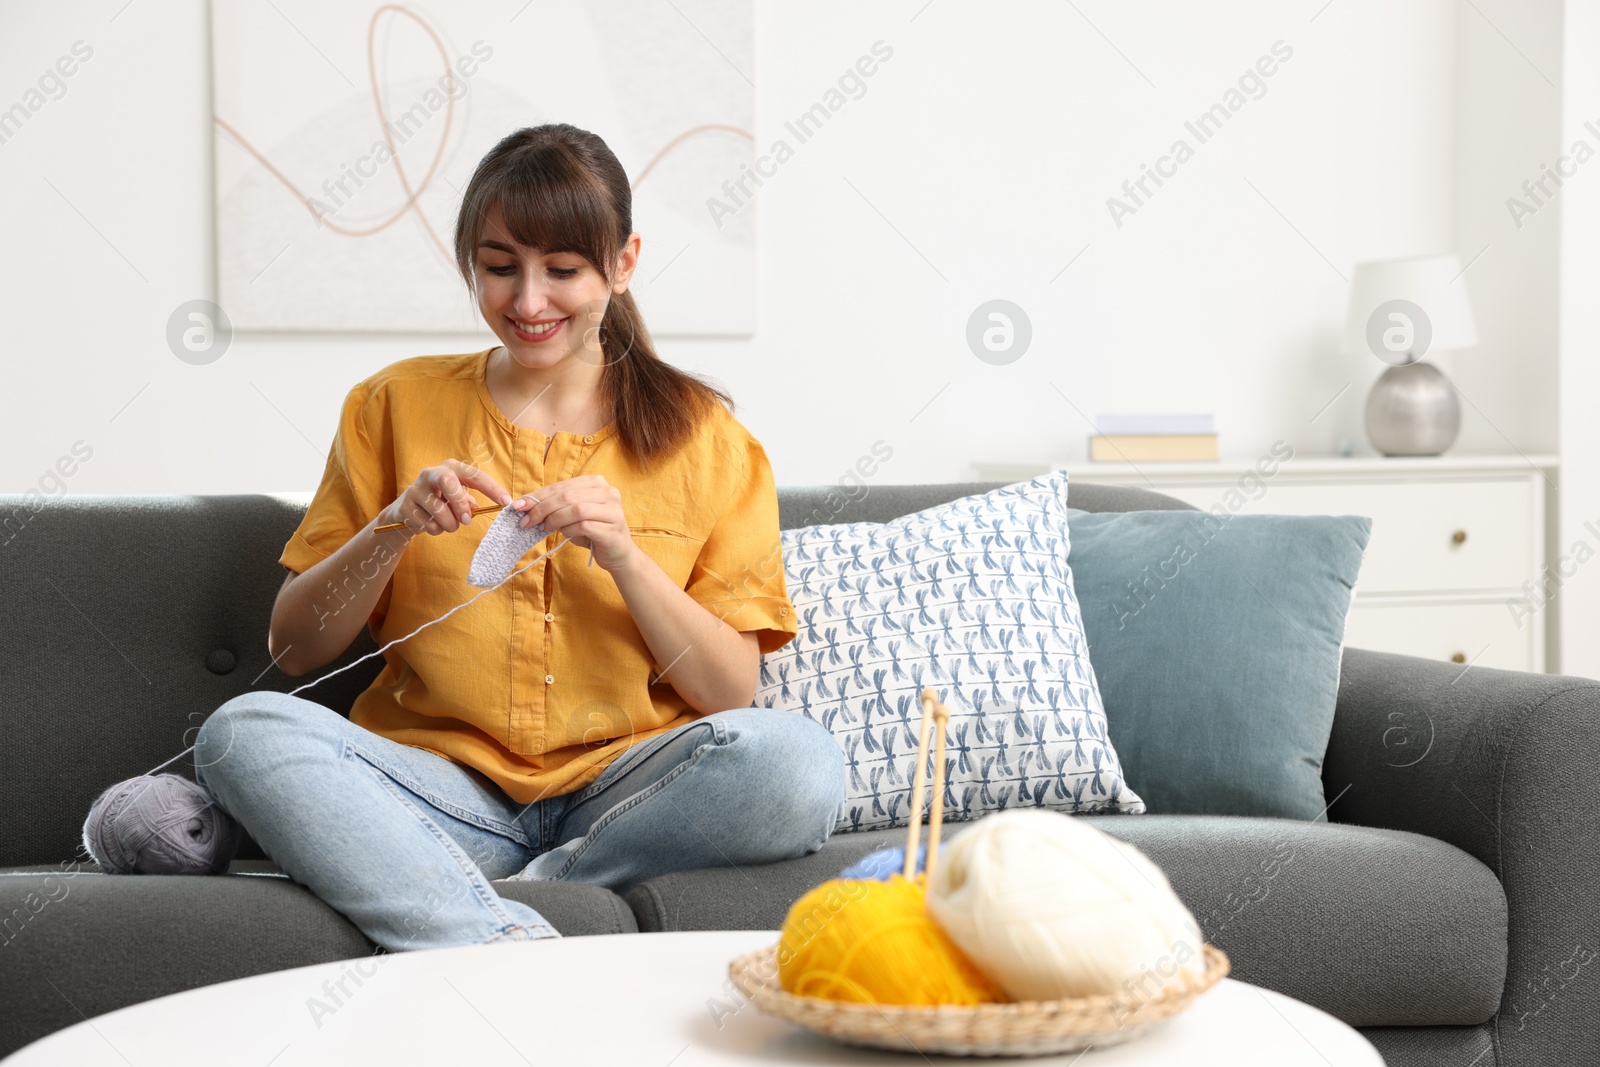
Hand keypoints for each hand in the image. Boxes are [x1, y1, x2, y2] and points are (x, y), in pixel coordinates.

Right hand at [383, 458, 512, 536]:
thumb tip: (482, 509)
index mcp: (450, 468)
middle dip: (460, 503)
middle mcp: (431, 473)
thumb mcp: (456, 498)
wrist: (405, 513)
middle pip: (447, 481)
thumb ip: (470, 502)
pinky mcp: (405, 505)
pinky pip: (427, 523)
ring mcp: (416, 489)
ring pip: (438, 509)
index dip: (492, 488)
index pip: (474, 475)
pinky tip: (432, 524)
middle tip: (466, 520)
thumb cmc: (439, 503)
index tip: (506, 502)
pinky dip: (436, 530)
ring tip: (449, 525)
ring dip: (449, 524)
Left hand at [510, 474, 639, 573]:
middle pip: (567, 496)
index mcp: (596, 483)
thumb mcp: (572, 515)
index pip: (562, 486)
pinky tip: (564, 534)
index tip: (518, 506)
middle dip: (542, 508)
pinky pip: (584, 526)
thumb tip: (525, 506)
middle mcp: (608, 493)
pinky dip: (569, 530)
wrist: (618, 554)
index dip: (538, 495)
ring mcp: (613, 511)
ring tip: (543, 528)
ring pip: (576, 509)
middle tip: (526, 521)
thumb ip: (555, 506)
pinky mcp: (612, 529)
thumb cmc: (593, 531)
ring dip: (554, 519)